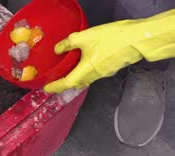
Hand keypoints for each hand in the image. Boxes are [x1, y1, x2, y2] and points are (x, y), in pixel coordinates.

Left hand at [44, 9, 174, 93]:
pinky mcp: (111, 68)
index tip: (46, 88)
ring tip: (67, 73)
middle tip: (55, 82)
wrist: (138, 39)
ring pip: (86, 79)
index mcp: (85, 71)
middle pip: (76, 84)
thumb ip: (69, 43)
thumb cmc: (112, 39)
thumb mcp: (85, 37)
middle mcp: (94, 76)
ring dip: (75, 78)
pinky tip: (84, 63)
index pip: (66, 84)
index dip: (55, 87)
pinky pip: (94, 74)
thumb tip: (57, 49)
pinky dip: (85, 72)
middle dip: (64, 85)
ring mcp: (104, 73)